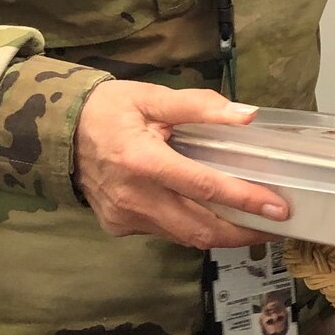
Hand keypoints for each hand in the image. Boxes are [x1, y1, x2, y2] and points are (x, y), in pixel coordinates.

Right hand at [75, 82, 288, 248]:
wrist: (57, 133)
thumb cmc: (108, 110)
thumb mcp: (151, 97)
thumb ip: (199, 106)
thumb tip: (247, 115)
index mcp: (142, 162)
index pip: (204, 187)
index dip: (244, 199)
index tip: (277, 209)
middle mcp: (134, 198)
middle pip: (200, 228)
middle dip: (243, 231)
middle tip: (277, 226)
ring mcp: (125, 218)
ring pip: (185, 237)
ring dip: (223, 235)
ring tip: (255, 224)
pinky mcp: (120, 227)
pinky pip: (166, 233)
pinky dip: (194, 228)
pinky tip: (214, 218)